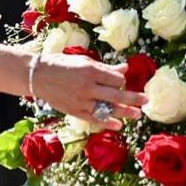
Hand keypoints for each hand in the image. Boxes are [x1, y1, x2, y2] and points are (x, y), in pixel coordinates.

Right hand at [32, 54, 146, 128]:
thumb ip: (105, 68)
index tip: (120, 81)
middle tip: (147, 100)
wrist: (38, 76)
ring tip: (138, 114)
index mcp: (90, 70)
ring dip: (125, 112)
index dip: (121, 80)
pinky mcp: (75, 111)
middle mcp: (87, 87)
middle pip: (116, 94)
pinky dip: (107, 122)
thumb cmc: (61, 64)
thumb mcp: (84, 61)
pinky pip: (94, 118)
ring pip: (108, 108)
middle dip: (133, 98)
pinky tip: (119, 125)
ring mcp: (81, 101)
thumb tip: (125, 68)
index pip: (116, 79)